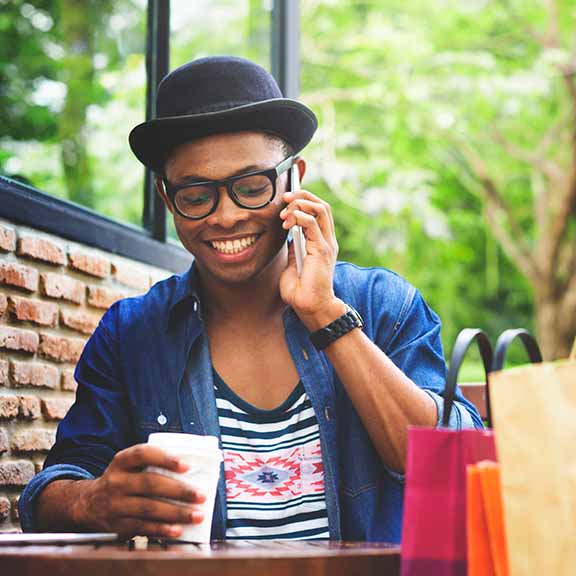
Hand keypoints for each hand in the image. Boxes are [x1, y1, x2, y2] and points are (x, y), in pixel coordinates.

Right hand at [76, 444, 205, 538]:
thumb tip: (192, 469)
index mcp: (122, 461)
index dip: (165, 458)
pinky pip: (142, 527)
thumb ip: (153, 464)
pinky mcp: (117, 524)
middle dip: (179, 490)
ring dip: (176, 513)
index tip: (186, 465)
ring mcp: (115, 504)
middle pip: (150, 483)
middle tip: (200, 495)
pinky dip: (161, 529)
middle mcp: (116, 481)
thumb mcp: (129, 466)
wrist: (88, 502)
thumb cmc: (123, 479)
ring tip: (196, 515)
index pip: (142, 454)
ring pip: (148, 508)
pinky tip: (177, 529)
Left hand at [279, 190, 344, 329]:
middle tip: (284, 198)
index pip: (319, 212)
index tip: (286, 199)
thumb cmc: (301, 291)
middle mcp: (327, 241)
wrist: (310, 307)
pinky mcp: (321, 250)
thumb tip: (288, 236)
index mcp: (322, 243)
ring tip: (284, 212)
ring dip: (300, 204)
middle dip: (302, 196)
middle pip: (321, 205)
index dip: (305, 200)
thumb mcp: (293, 264)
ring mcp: (326, 244)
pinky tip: (288, 222)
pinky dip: (299, 217)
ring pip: (320, 209)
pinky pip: (312, 224)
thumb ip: (294, 249)